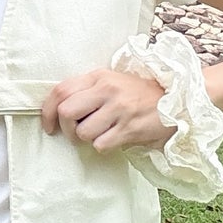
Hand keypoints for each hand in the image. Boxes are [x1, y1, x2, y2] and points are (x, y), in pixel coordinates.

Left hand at [40, 68, 178, 152]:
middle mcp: (107, 90)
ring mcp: (119, 108)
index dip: (47, 111)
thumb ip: (86, 90)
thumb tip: (57, 111)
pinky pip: (101, 145)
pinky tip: (113, 139)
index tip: (49, 126)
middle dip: (66, 128)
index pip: (60, 90)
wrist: (175, 100)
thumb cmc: (137, 94)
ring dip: (87, 139)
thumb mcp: (111, 82)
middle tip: (75, 133)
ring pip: (83, 132)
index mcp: (98, 76)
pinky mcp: (130, 127)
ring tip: (100, 134)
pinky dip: (103, 146)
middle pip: (66, 112)